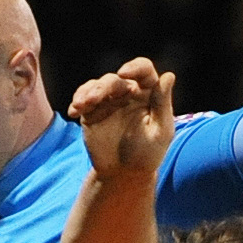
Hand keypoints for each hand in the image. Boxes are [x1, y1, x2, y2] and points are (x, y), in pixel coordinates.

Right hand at [69, 59, 177, 180]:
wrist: (124, 175)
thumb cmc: (148, 154)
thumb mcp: (160, 132)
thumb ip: (162, 104)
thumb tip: (169, 75)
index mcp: (148, 93)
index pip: (143, 70)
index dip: (134, 68)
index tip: (124, 73)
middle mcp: (127, 93)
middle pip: (114, 80)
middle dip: (103, 87)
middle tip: (94, 98)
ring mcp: (107, 102)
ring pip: (95, 87)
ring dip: (87, 93)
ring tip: (81, 104)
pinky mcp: (91, 113)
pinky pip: (82, 101)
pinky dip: (77, 103)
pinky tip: (73, 111)